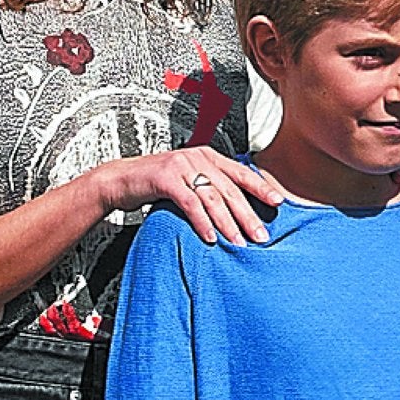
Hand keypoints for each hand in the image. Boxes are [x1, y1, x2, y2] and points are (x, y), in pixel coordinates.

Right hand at [107, 147, 283, 244]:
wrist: (121, 180)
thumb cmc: (157, 184)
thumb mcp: (188, 181)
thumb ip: (210, 188)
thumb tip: (238, 211)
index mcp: (208, 156)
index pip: (241, 173)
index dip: (261, 188)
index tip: (279, 203)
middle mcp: (198, 158)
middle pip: (230, 189)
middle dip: (248, 215)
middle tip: (262, 236)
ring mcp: (181, 166)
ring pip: (213, 198)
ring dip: (228, 223)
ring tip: (240, 242)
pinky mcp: (165, 178)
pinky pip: (190, 203)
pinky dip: (202, 222)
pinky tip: (211, 237)